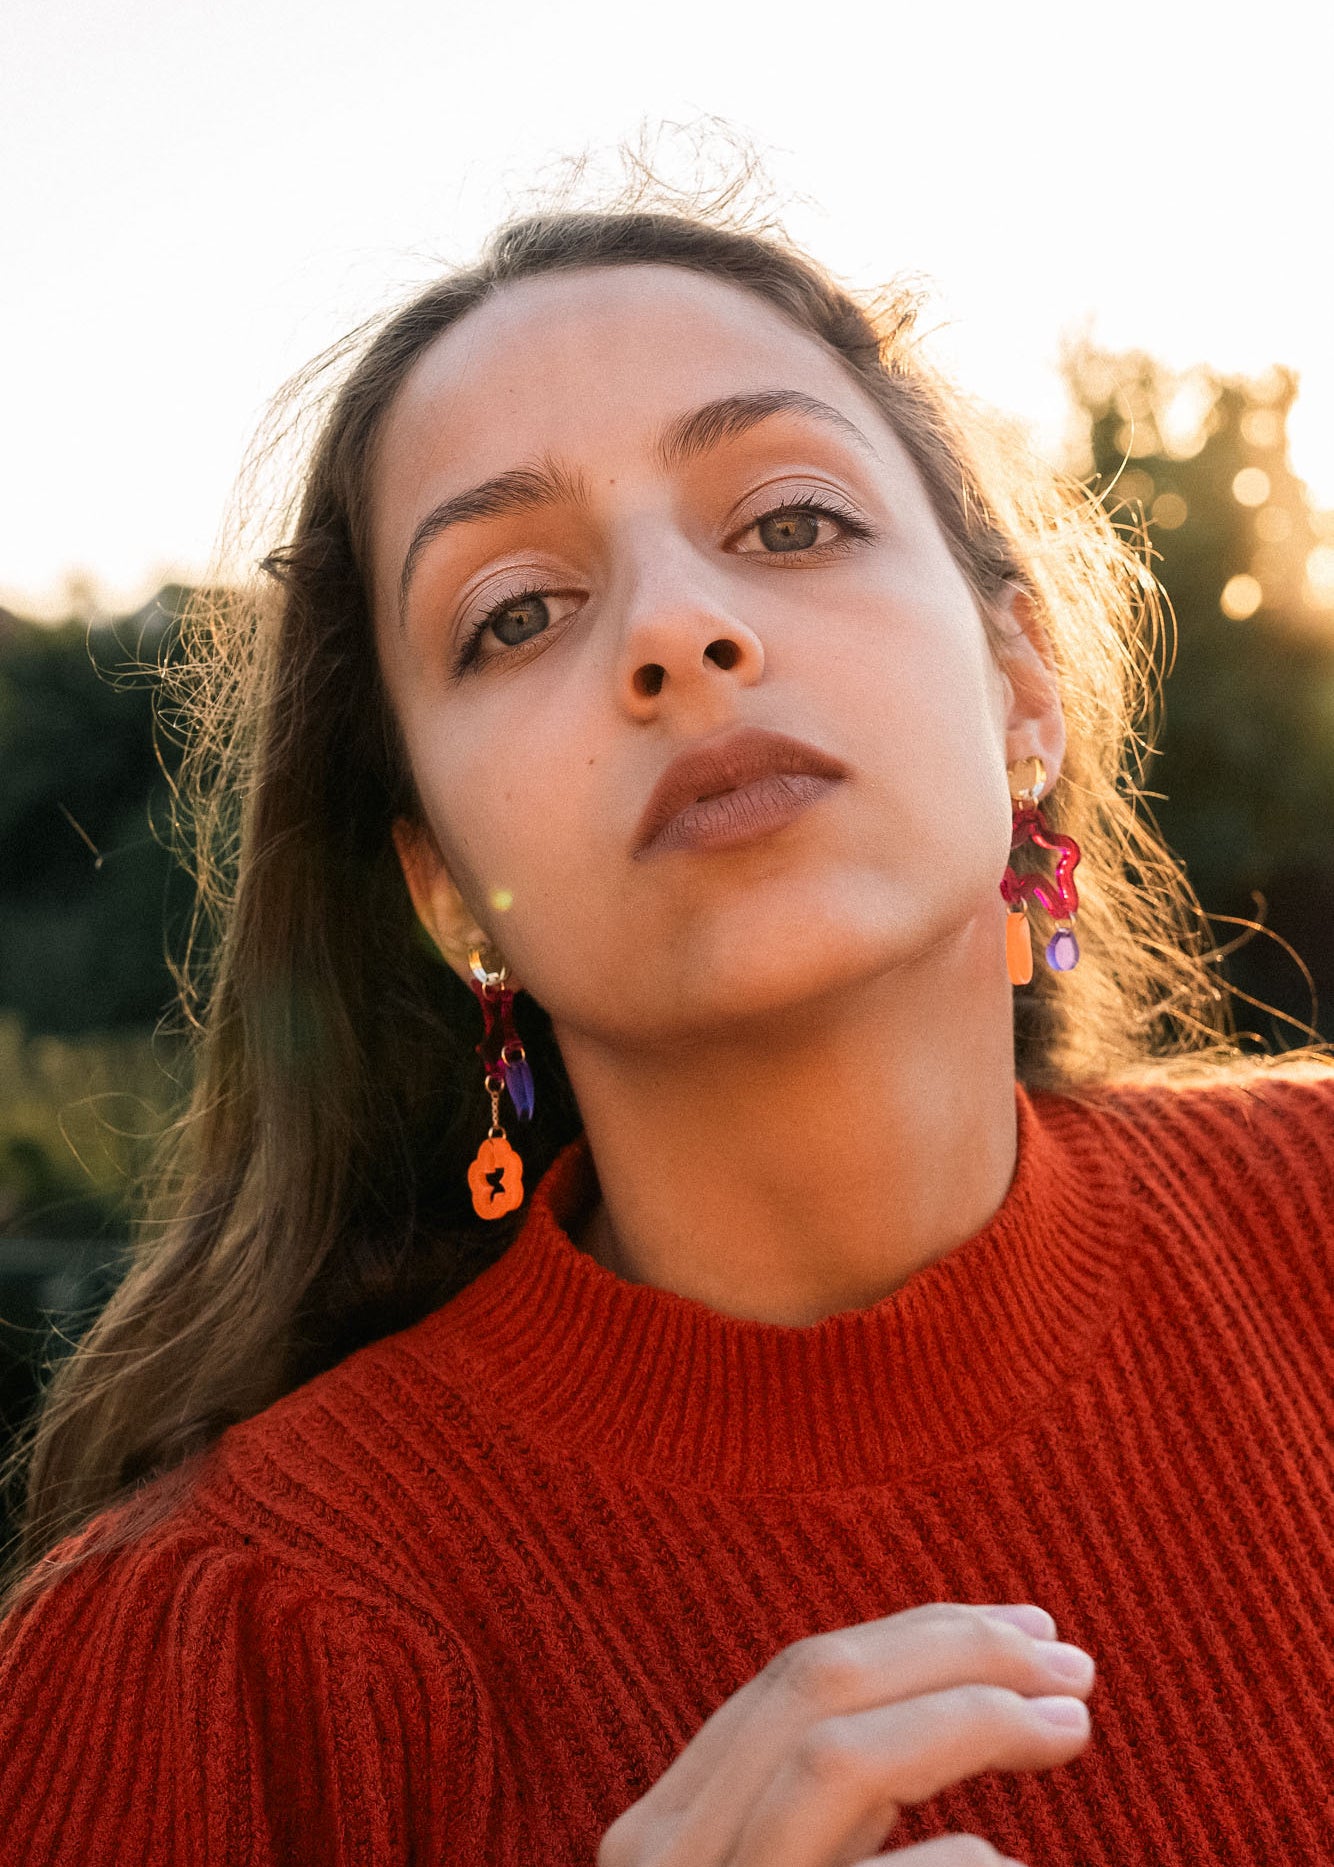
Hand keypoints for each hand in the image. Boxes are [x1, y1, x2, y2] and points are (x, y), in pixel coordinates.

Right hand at [597, 1600, 1093, 1866]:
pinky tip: (1011, 1863)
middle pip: (815, 1689)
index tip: (1028, 1629)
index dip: (920, 1636)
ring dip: (966, 1718)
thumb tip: (974, 1682)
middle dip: (955, 1653)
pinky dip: (964, 1860)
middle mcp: (660, 1856)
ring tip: (1067, 1722)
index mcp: (666, 1826)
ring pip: (834, 1759)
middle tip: (1072, 1663)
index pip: (794, 1681)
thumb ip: (839, 1796)